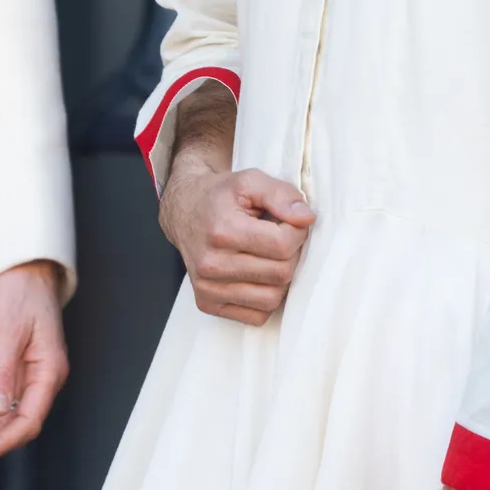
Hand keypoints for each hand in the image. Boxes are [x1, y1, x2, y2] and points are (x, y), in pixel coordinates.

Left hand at [0, 259, 67, 464]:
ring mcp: (27, 379)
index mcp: (50, 372)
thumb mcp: (10, 328)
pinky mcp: (11, 373)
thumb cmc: (22, 291)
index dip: (1, 442)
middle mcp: (41, 381)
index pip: (28, 420)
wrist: (22, 268)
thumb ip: (3, 370)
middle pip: (13, 426)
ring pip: (2, 419)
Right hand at [158, 84, 313, 323]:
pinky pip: (256, 313)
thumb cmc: (224, 191)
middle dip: (287, 254)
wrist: (182, 207)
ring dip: (277, 275)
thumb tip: (307, 216)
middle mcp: (209, 262)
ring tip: (264, 251)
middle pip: (282, 275)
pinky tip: (252, 270)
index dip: (295, 232)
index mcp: (221, 230)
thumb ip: (282, 192)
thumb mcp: (250, 176)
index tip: (285, 218)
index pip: (285, 248)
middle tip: (276, 234)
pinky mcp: (206, 304)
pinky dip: (262, 295)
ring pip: (272, 297)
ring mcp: (206, 286)